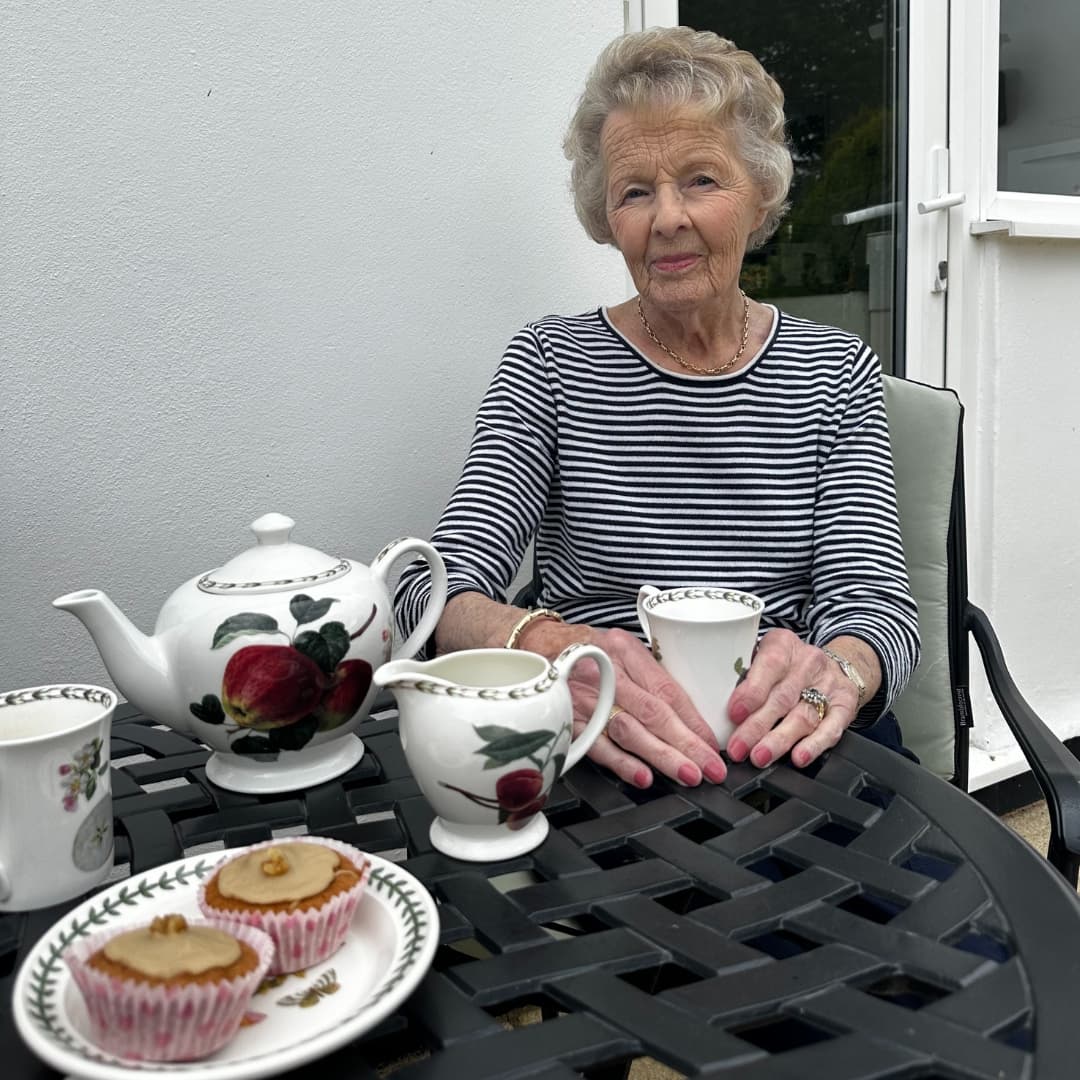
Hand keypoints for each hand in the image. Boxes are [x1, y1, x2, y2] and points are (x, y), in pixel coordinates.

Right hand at [564, 627, 727, 788]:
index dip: (693, 720)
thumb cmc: (587, 650)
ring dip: (660, 756)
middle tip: (711, 768)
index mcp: (625, 651)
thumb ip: (650, 676)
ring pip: (629, 730)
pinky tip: (642, 776)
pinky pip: (597, 744)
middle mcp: (605, 673)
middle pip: (652, 711)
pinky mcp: (568, 719)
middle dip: (686, 744)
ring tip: (687, 774)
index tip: (712, 744)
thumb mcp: (621, 649)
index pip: (667, 689)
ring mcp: (585, 698)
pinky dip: (621, 762)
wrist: (538, 647)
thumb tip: (690, 717)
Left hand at [725, 629, 859, 768]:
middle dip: (757, 726)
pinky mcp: (846, 705)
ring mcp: (829, 684)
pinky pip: (832, 728)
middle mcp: (808, 662)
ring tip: (760, 756)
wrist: (836, 663)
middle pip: (782, 698)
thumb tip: (713, 708)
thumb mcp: (763, 657)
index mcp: (782, 644)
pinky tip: (799, 757)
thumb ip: (743, 675)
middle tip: (738, 748)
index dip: (751, 692)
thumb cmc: (786, 665)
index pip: (768, 666)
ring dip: (779, 740)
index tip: (734, 714)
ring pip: (803, 716)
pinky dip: (814, 745)